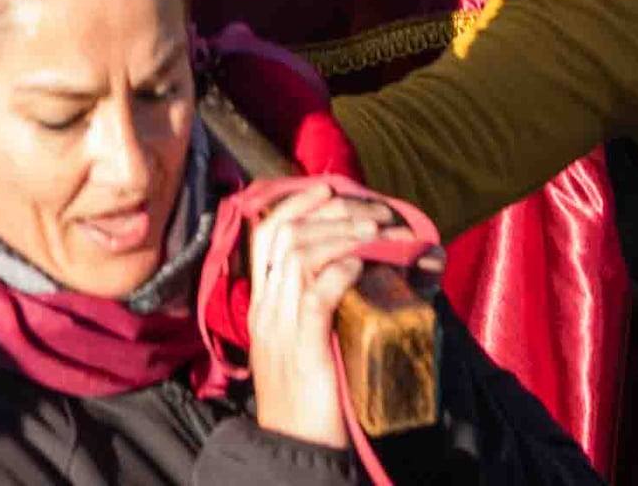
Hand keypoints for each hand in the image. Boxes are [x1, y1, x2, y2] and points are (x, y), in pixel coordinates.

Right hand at [234, 183, 394, 449]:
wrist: (294, 450)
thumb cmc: (307, 401)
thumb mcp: (303, 343)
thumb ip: (314, 308)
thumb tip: (352, 270)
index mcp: (261, 306)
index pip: (264, 234)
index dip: (295, 202)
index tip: (328, 187)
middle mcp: (265, 310)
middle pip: (283, 234)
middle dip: (328, 211)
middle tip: (370, 210)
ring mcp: (281, 327)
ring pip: (299, 255)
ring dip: (341, 234)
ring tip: (376, 230)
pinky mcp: (303, 348)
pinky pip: (317, 294)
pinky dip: (340, 270)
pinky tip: (362, 265)